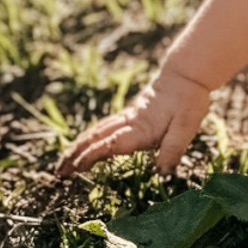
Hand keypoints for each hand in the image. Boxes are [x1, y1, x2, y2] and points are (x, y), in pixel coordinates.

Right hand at [57, 63, 212, 176]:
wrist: (187, 75)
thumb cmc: (189, 101)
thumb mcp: (186, 126)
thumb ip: (174, 149)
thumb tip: (162, 173)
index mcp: (140, 129)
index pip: (109, 144)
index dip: (90, 156)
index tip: (73, 168)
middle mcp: (129, 123)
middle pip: (96, 138)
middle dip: (75, 154)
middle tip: (58, 171)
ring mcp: (128, 117)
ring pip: (97, 131)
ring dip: (79, 145)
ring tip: (64, 161)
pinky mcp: (131, 114)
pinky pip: (105, 127)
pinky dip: (90, 137)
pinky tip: (87, 143)